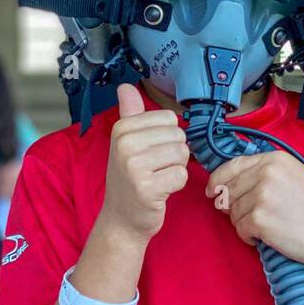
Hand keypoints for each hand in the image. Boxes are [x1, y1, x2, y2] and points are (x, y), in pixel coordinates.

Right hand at [96, 83, 189, 243]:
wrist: (121, 218)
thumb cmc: (130, 178)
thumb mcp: (125, 143)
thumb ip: (130, 114)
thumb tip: (126, 86)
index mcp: (122, 129)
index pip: (169, 118)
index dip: (167, 137)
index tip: (150, 152)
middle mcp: (125, 144)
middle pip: (178, 136)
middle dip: (174, 154)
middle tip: (155, 169)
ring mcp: (134, 166)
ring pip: (182, 154)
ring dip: (175, 169)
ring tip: (157, 179)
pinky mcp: (146, 188)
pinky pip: (181, 175)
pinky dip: (176, 185)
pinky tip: (160, 191)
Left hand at [205, 150, 303, 267]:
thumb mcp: (295, 176)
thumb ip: (265, 174)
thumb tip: (230, 186)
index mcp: (274, 159)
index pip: (232, 166)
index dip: (217, 180)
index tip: (212, 191)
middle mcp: (265, 173)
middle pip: (229, 190)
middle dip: (234, 206)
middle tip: (253, 217)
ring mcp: (261, 195)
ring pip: (233, 211)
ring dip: (245, 223)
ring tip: (269, 227)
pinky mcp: (259, 218)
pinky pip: (240, 229)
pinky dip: (250, 237)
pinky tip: (268, 237)